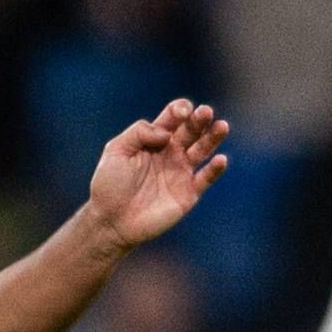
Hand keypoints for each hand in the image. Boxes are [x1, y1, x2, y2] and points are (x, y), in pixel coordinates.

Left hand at [82, 99, 232, 251]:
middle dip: (199, 119)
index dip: (179, 110)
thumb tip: (166, 133)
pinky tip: (220, 159)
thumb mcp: (116, 150)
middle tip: (206, 112)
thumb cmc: (109, 185)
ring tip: (222, 126)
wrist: (110, 220)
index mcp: (154, 139)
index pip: (173, 118)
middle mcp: (171, 152)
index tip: (181, 112)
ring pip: (203, 150)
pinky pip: (206, 178)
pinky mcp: (188, 193)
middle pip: (191, 130)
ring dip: (213, 137)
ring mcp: (181, 172)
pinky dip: (215, 169)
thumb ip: (139, 133)